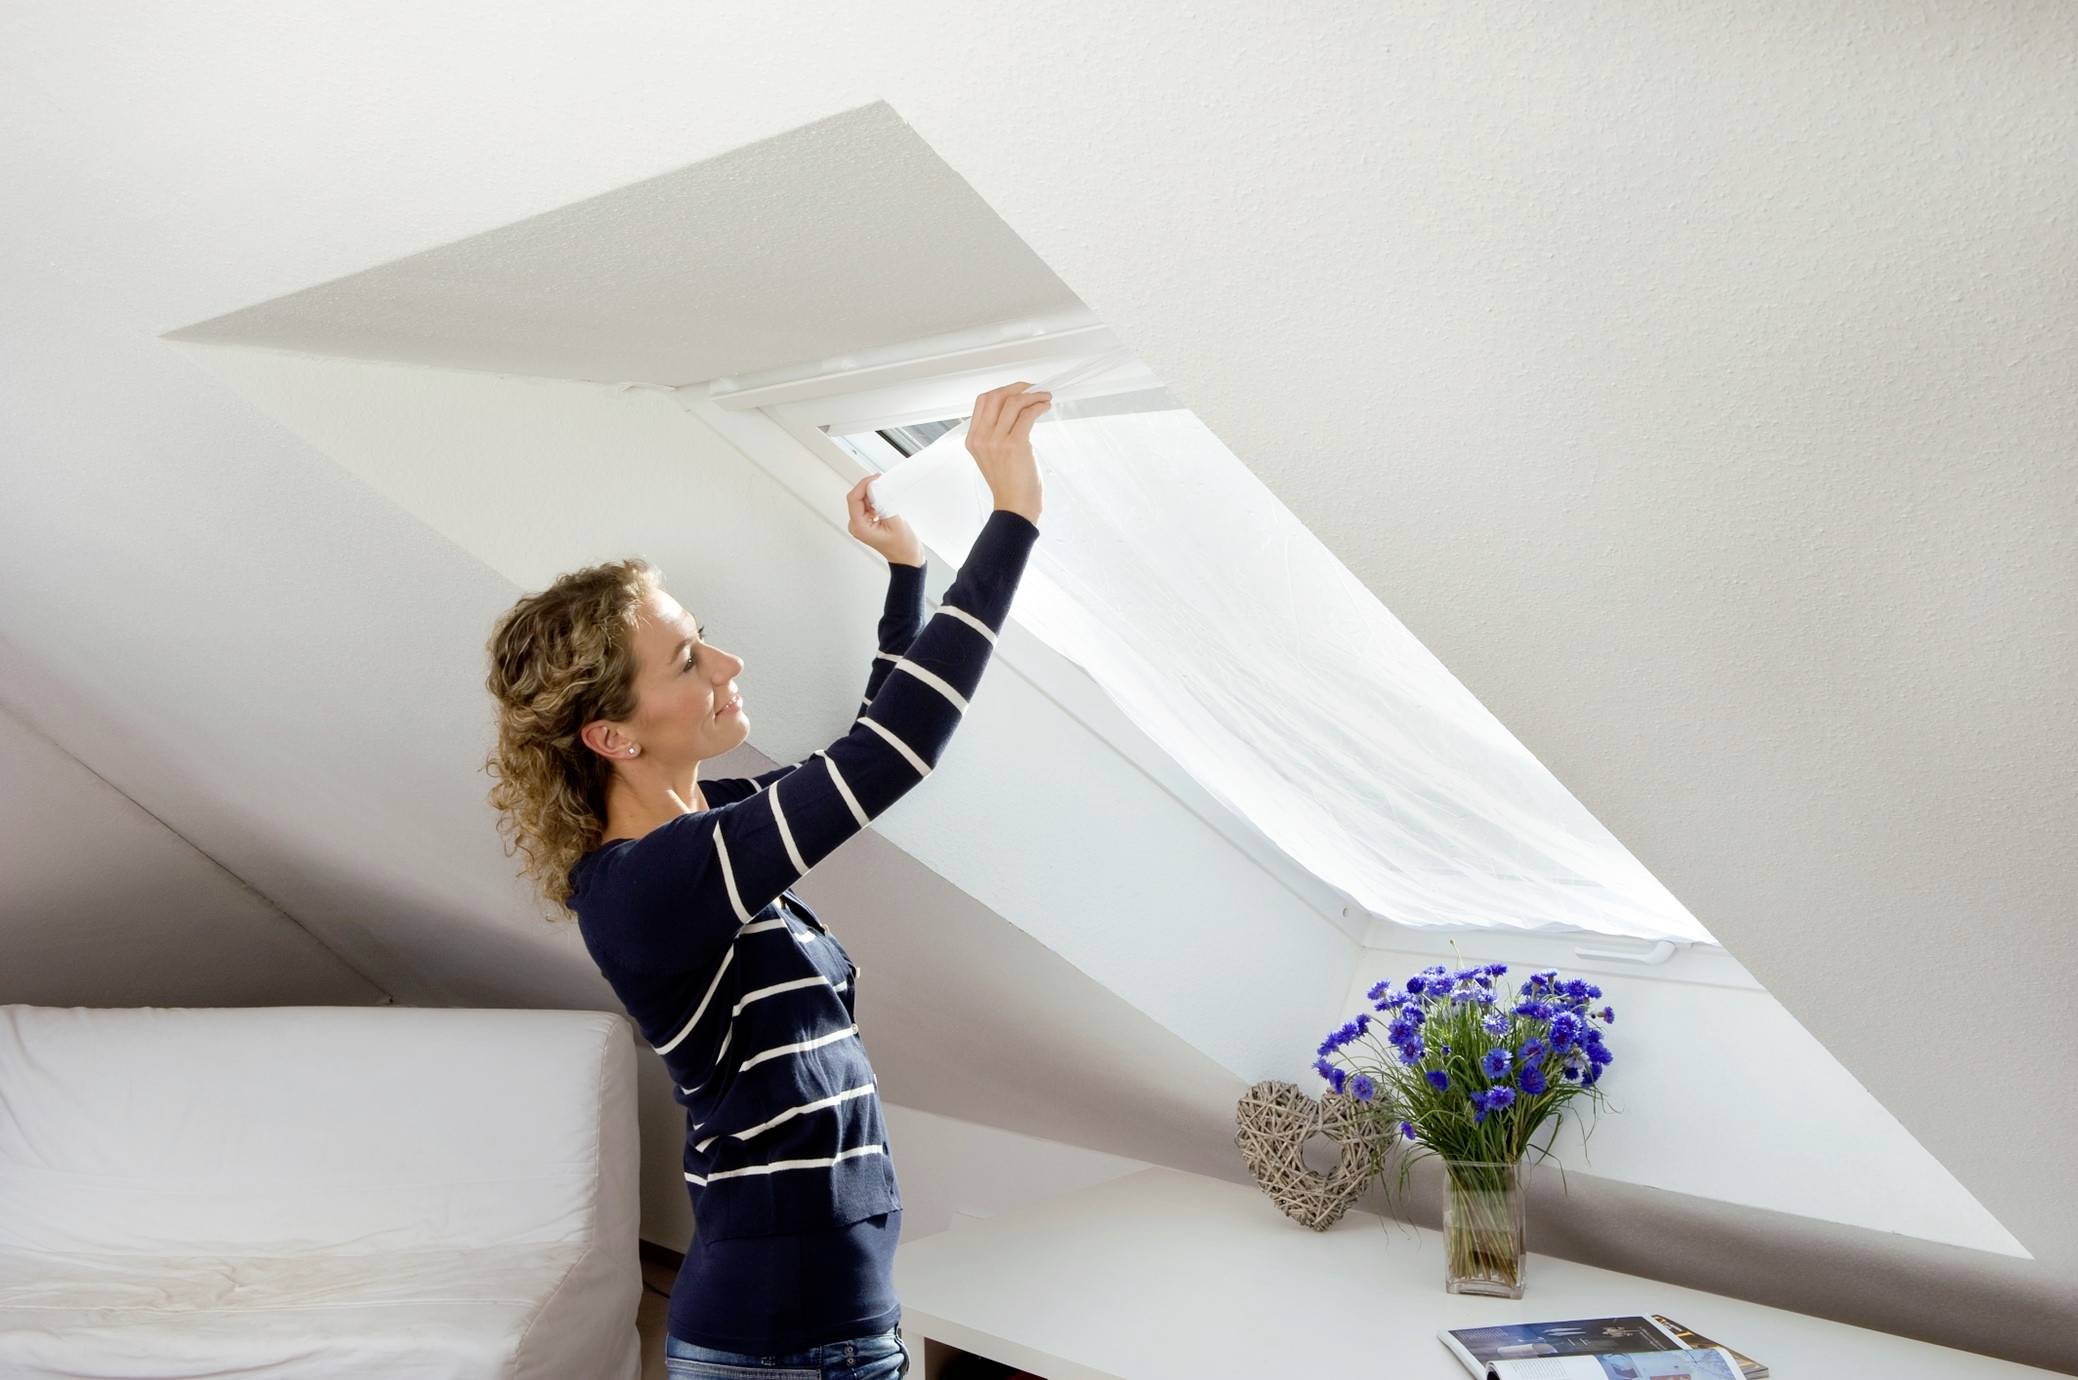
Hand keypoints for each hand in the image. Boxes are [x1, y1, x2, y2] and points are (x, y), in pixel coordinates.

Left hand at [846, 476, 923, 566]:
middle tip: (884, 482)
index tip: (876, 478)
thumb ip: (883, 503)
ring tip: (888, 494)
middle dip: (870, 488)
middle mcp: (856, 525)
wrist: (907, 557)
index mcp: (860, 527)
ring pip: (862, 499)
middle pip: (857, 498)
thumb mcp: (896, 522)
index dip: (864, 485)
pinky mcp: (866, 521)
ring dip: (874, 493)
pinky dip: (876, 499)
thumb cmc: (903, 546)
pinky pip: (868, 504)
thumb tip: (876, 487)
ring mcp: (860, 523)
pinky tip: (886, 501)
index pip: (854, 499)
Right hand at [966, 380, 1048, 522]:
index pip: (983, 401)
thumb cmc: (1010, 484)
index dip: (1003, 390)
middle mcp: (981, 438)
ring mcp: (996, 441)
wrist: (1015, 507)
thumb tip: (1016, 407)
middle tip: (1034, 389)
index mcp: (973, 439)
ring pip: (1013, 402)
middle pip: (996, 396)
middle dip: (1018, 387)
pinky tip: (1045, 407)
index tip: (1019, 389)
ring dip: (1033, 396)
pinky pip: (1027, 415)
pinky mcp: (1014, 445)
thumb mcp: (992, 456)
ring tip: (1045, 398)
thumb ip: (995, 434)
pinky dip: (1038, 406)